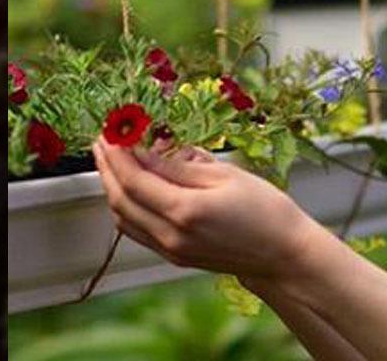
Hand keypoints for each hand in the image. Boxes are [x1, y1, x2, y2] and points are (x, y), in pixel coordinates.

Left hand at [91, 138, 323, 280]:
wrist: (283, 254)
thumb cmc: (266, 210)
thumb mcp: (225, 175)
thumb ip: (179, 165)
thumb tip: (146, 149)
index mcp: (185, 211)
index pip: (135, 179)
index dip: (117, 153)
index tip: (110, 131)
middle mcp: (171, 235)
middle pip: (121, 199)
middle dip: (107, 166)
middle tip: (103, 139)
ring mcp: (171, 250)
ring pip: (123, 217)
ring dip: (112, 186)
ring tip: (111, 159)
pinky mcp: (174, 256)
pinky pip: (135, 230)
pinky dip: (125, 206)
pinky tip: (129, 187)